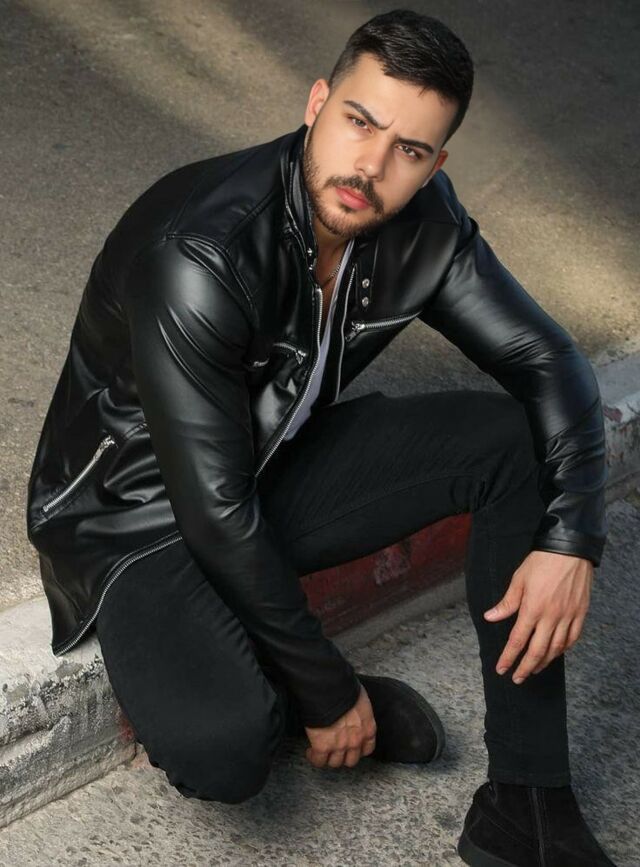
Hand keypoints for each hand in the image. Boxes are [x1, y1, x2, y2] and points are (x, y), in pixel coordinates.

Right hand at [304, 682, 376, 768]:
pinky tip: (310, 751)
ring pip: (334, 763)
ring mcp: (340, 745)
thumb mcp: (359, 700)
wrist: (330, 689)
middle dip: (343, 756)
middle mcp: (356, 740)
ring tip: (321, 751)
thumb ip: (358, 711)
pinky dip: (314, 757)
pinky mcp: (323, 746)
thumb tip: (351, 710)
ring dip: (328, 757)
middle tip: (335, 749)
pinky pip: (318, 760)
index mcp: (368, 728)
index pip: (367, 749)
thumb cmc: (345, 688)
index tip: (352, 746)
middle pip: (351, 760)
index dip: (358, 749)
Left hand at [483, 550, 592, 683]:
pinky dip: (563, 649)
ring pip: (556, 648)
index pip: (517, 640)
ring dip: (544, 662)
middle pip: (537, 651)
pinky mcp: (580, 613)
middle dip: (525, 667)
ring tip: (534, 669)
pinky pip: (573, 638)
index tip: (501, 669)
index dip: (509, 657)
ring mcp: (568, 616)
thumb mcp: (519, 580)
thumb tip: (490, 618)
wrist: (570, 550)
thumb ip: (506, 603)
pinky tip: (556, 653)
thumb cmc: (541, 562)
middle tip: (517, 678)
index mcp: (533, 609)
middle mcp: (551, 617)